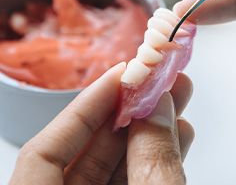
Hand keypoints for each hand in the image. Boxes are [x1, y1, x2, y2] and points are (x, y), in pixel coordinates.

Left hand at [10, 63, 193, 184]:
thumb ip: (152, 162)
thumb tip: (158, 108)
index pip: (44, 153)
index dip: (84, 107)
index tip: (120, 74)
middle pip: (86, 154)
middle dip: (129, 111)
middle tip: (157, 79)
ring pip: (115, 169)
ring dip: (150, 131)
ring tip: (178, 98)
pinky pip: (133, 184)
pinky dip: (156, 160)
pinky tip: (178, 136)